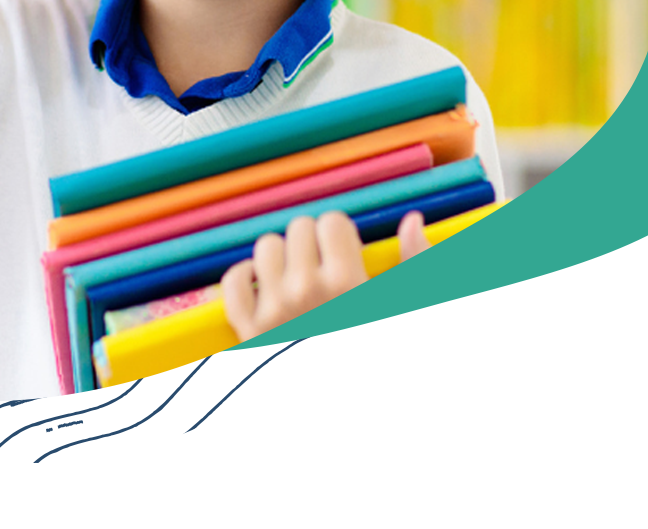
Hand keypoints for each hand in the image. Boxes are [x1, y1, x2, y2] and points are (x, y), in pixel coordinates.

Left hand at [221, 210, 430, 341]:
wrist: (345, 427)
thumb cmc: (377, 361)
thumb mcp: (405, 310)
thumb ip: (415, 264)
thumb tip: (412, 220)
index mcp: (348, 284)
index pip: (332, 221)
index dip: (339, 234)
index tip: (343, 254)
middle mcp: (306, 291)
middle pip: (298, 228)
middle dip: (311, 243)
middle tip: (321, 268)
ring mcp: (273, 311)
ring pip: (265, 247)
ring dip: (279, 258)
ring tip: (294, 278)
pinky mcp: (249, 332)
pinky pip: (232, 282)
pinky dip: (243, 278)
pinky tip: (261, 286)